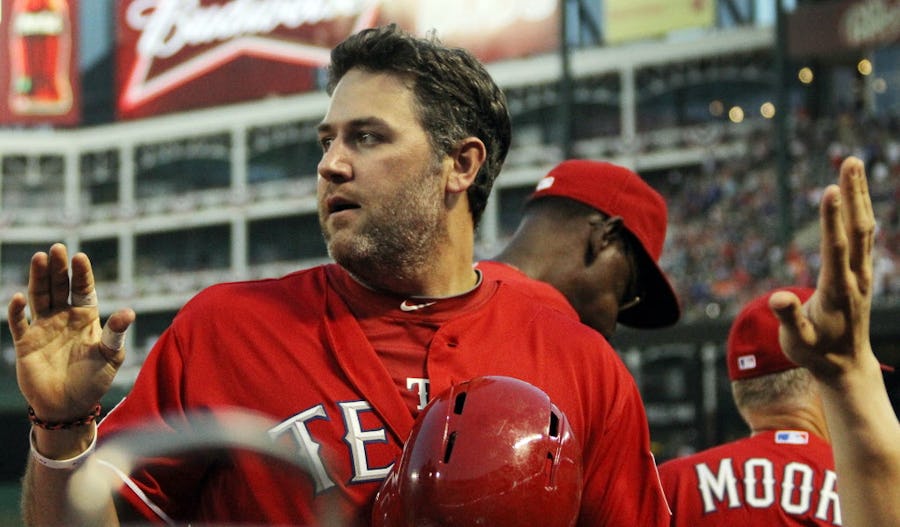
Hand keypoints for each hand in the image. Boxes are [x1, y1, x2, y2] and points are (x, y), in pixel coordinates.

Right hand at [8, 243, 134, 421]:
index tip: (79, 257)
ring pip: (40, 297)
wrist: (68, 407)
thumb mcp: (110, 356)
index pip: (83, 290)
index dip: (81, 274)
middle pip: (59, 286)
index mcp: (86, 318)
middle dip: (58, 268)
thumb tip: (129, 311)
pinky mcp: (25, 343)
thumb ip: (115, 334)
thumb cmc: (93, 381)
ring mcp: (44, 328)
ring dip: (38, 278)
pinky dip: (17, 311)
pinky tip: (20, 298)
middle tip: (57, 248)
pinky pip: (18, 323)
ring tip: (39, 258)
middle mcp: (64, 318)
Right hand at [770, 156, 876, 380]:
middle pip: (858, 229)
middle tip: (850, 161)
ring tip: (852, 165)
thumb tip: (777, 297)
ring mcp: (862, 274)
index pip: (836, 248)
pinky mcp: (862, 273)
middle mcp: (856, 277)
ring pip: (864, 228)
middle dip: (854, 194)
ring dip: (859, 195)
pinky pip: (864, 236)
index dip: (832, 219)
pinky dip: (860, 211)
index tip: (830, 189)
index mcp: (838, 291)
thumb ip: (789, 318)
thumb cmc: (815, 352)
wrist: (846, 366)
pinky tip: (857, 195)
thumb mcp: (797, 341)